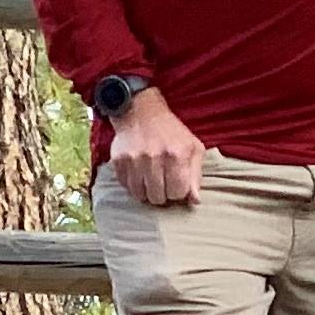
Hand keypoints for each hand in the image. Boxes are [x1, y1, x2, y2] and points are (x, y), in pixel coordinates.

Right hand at [105, 89, 205, 207]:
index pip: (177, 192)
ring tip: (151, 180)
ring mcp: (134, 160)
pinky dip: (133, 185)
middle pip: (158, 197)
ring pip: (140, 195)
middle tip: (164, 184)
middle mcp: (155, 158)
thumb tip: (195, 202)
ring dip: (147, 192)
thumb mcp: (193, 148)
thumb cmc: (172, 133)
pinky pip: (125, 186)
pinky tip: (139, 175)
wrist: (141, 112)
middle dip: (162, 195)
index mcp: (178, 155)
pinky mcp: (118, 161)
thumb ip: (195, 175)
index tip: (177, 187)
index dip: (178, 194)